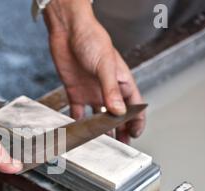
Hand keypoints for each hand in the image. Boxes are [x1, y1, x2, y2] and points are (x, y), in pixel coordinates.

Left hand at [45, 2, 145, 143]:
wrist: (68, 31)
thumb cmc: (92, 39)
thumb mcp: (105, 65)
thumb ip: (111, 90)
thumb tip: (118, 112)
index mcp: (121, 81)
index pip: (134, 105)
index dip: (136, 120)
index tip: (135, 134)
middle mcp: (107, 89)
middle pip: (117, 115)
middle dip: (120, 130)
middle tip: (120, 146)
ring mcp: (91, 92)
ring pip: (98, 117)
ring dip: (100, 130)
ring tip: (101, 143)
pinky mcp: (75, 92)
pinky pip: (77, 112)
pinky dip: (78, 123)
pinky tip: (78, 132)